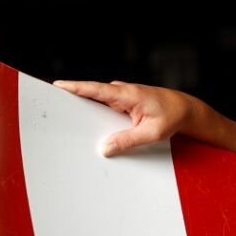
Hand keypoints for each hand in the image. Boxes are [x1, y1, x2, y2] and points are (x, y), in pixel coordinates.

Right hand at [52, 80, 193, 156]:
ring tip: (65, 120)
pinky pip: (104, 106)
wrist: (184, 109)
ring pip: (96, 101)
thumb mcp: (152, 132)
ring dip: (82, 108)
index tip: (57, 86)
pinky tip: (87, 126)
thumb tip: (106, 149)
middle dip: (71, 99)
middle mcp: (121, 91)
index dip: (76, 87)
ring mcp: (121, 96)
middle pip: (90, 94)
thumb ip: (129, 140)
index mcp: (127, 94)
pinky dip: (95, 113)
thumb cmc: (171, 117)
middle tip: (51, 107)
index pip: (96, 89)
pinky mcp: (122, 102)